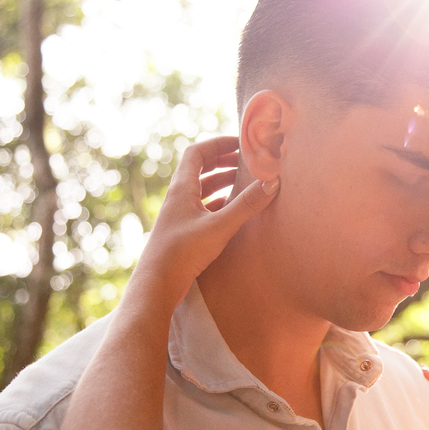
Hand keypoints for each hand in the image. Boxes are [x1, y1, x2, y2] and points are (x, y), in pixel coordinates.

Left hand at [123, 135, 277, 316]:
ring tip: (245, 183)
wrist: (157, 285)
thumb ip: (245, 205)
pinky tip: (233, 211)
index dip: (219, 144)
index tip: (242, 145)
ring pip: (201, 189)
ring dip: (222, 182)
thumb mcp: (219, 227)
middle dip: (224, 161)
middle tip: (248, 162)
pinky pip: (202, 208)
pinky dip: (218, 203)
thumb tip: (272, 182)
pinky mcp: (183, 232)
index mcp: (181, 188)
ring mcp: (179, 215)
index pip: (198, 152)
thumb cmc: (183, 252)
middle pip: (200, 168)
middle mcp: (178, 197)